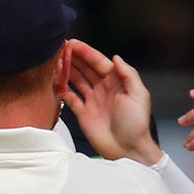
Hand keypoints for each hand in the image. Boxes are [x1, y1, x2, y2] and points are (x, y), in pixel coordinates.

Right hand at [61, 41, 157, 163]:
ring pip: (76, 80)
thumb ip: (128, 74)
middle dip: (73, 58)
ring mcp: (92, 101)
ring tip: (55, 62)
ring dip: (66, 70)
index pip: (99, 62)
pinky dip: (62, 90)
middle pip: (85, 68)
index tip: (73, 44)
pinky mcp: (83, 113)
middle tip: (60, 49)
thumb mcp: (138, 95)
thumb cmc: (136, 124)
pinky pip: (70, 98)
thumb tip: (115, 57)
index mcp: (116, 82)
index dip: (86, 52)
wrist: (128, 149)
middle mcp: (103, 89)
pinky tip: (55, 82)